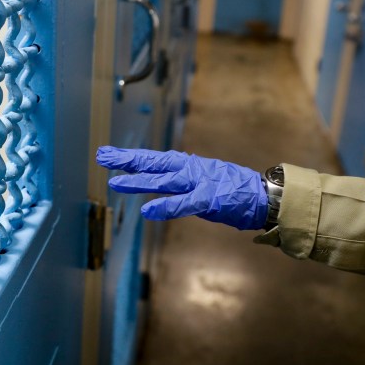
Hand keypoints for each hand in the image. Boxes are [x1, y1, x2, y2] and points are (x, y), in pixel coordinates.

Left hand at [96, 147, 267, 229]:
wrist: (262, 195)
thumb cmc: (230, 188)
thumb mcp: (200, 178)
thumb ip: (177, 179)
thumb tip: (156, 178)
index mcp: (185, 165)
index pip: (151, 159)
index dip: (128, 157)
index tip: (107, 154)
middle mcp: (188, 170)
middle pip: (152, 163)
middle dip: (126, 160)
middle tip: (102, 157)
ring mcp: (198, 183)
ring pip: (162, 181)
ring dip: (138, 181)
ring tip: (115, 183)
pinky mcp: (209, 199)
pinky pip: (183, 204)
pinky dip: (166, 207)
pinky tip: (148, 210)